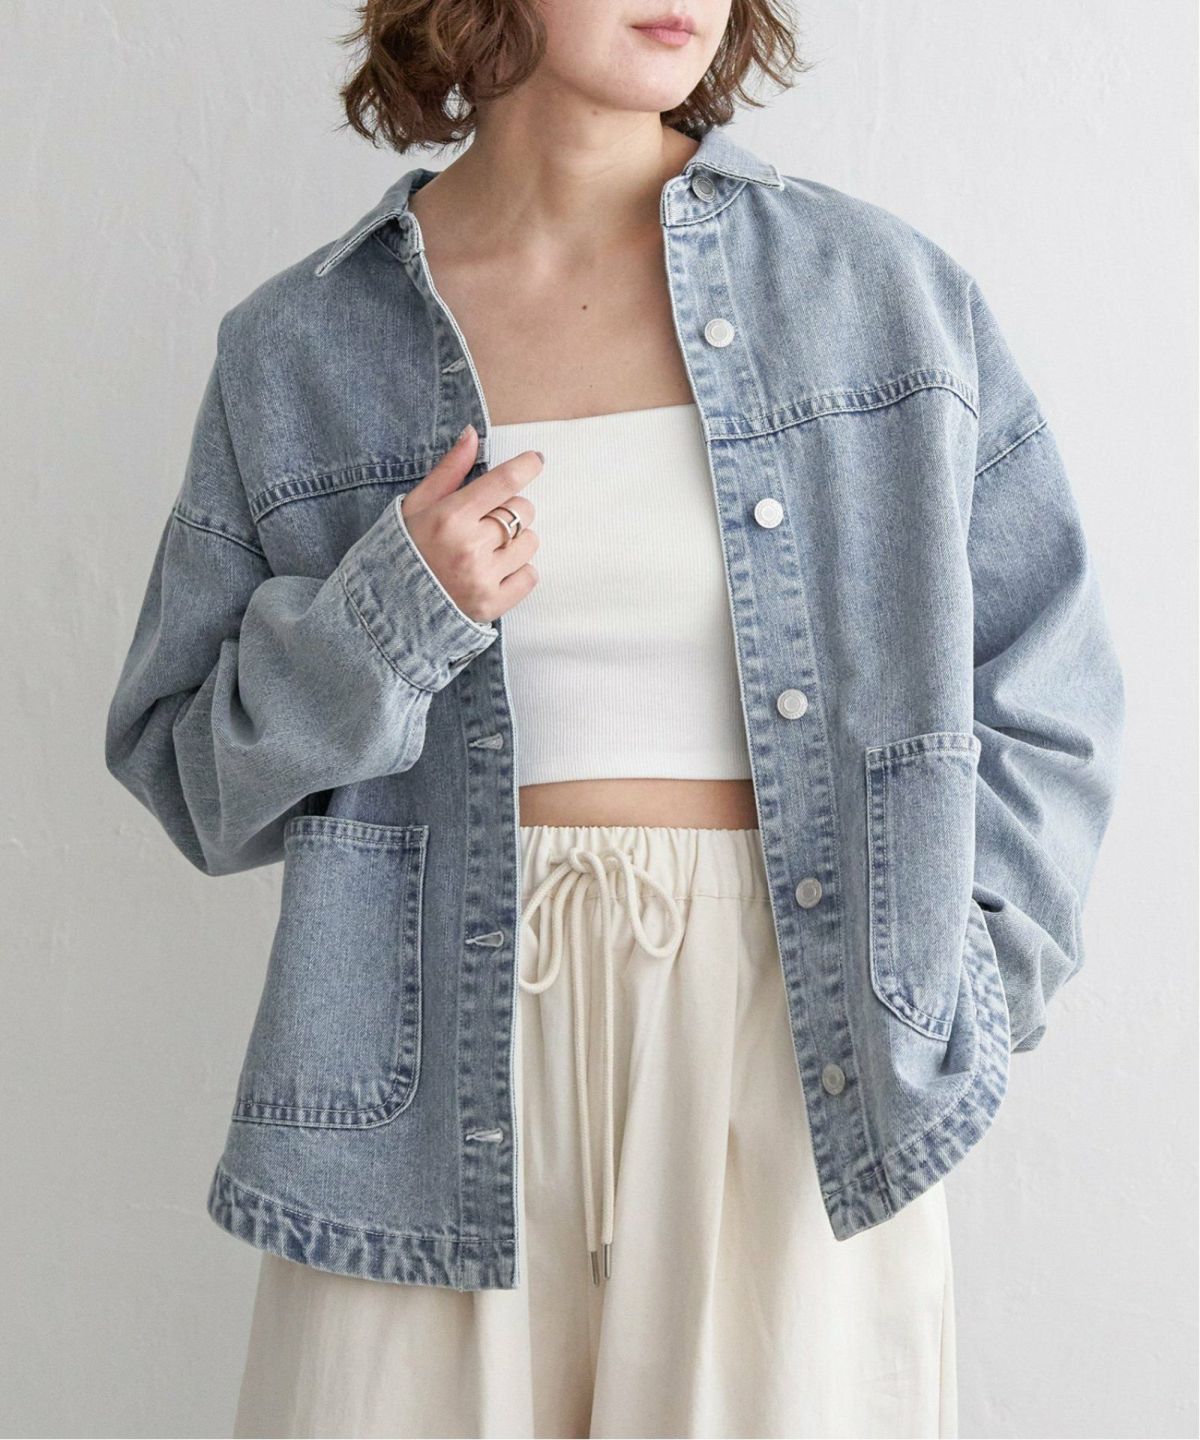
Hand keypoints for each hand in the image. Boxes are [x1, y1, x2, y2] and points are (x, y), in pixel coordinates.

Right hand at [399, 423, 541, 623]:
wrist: (388, 608)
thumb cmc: (404, 550)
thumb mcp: (417, 505)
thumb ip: (450, 470)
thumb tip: (472, 434)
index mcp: (450, 517)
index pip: (504, 481)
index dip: (527, 466)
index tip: (536, 459)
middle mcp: (469, 548)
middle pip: (523, 510)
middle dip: (510, 510)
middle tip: (485, 523)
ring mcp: (483, 579)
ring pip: (530, 542)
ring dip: (515, 542)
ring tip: (487, 550)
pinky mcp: (492, 605)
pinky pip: (531, 575)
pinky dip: (519, 571)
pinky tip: (493, 572)